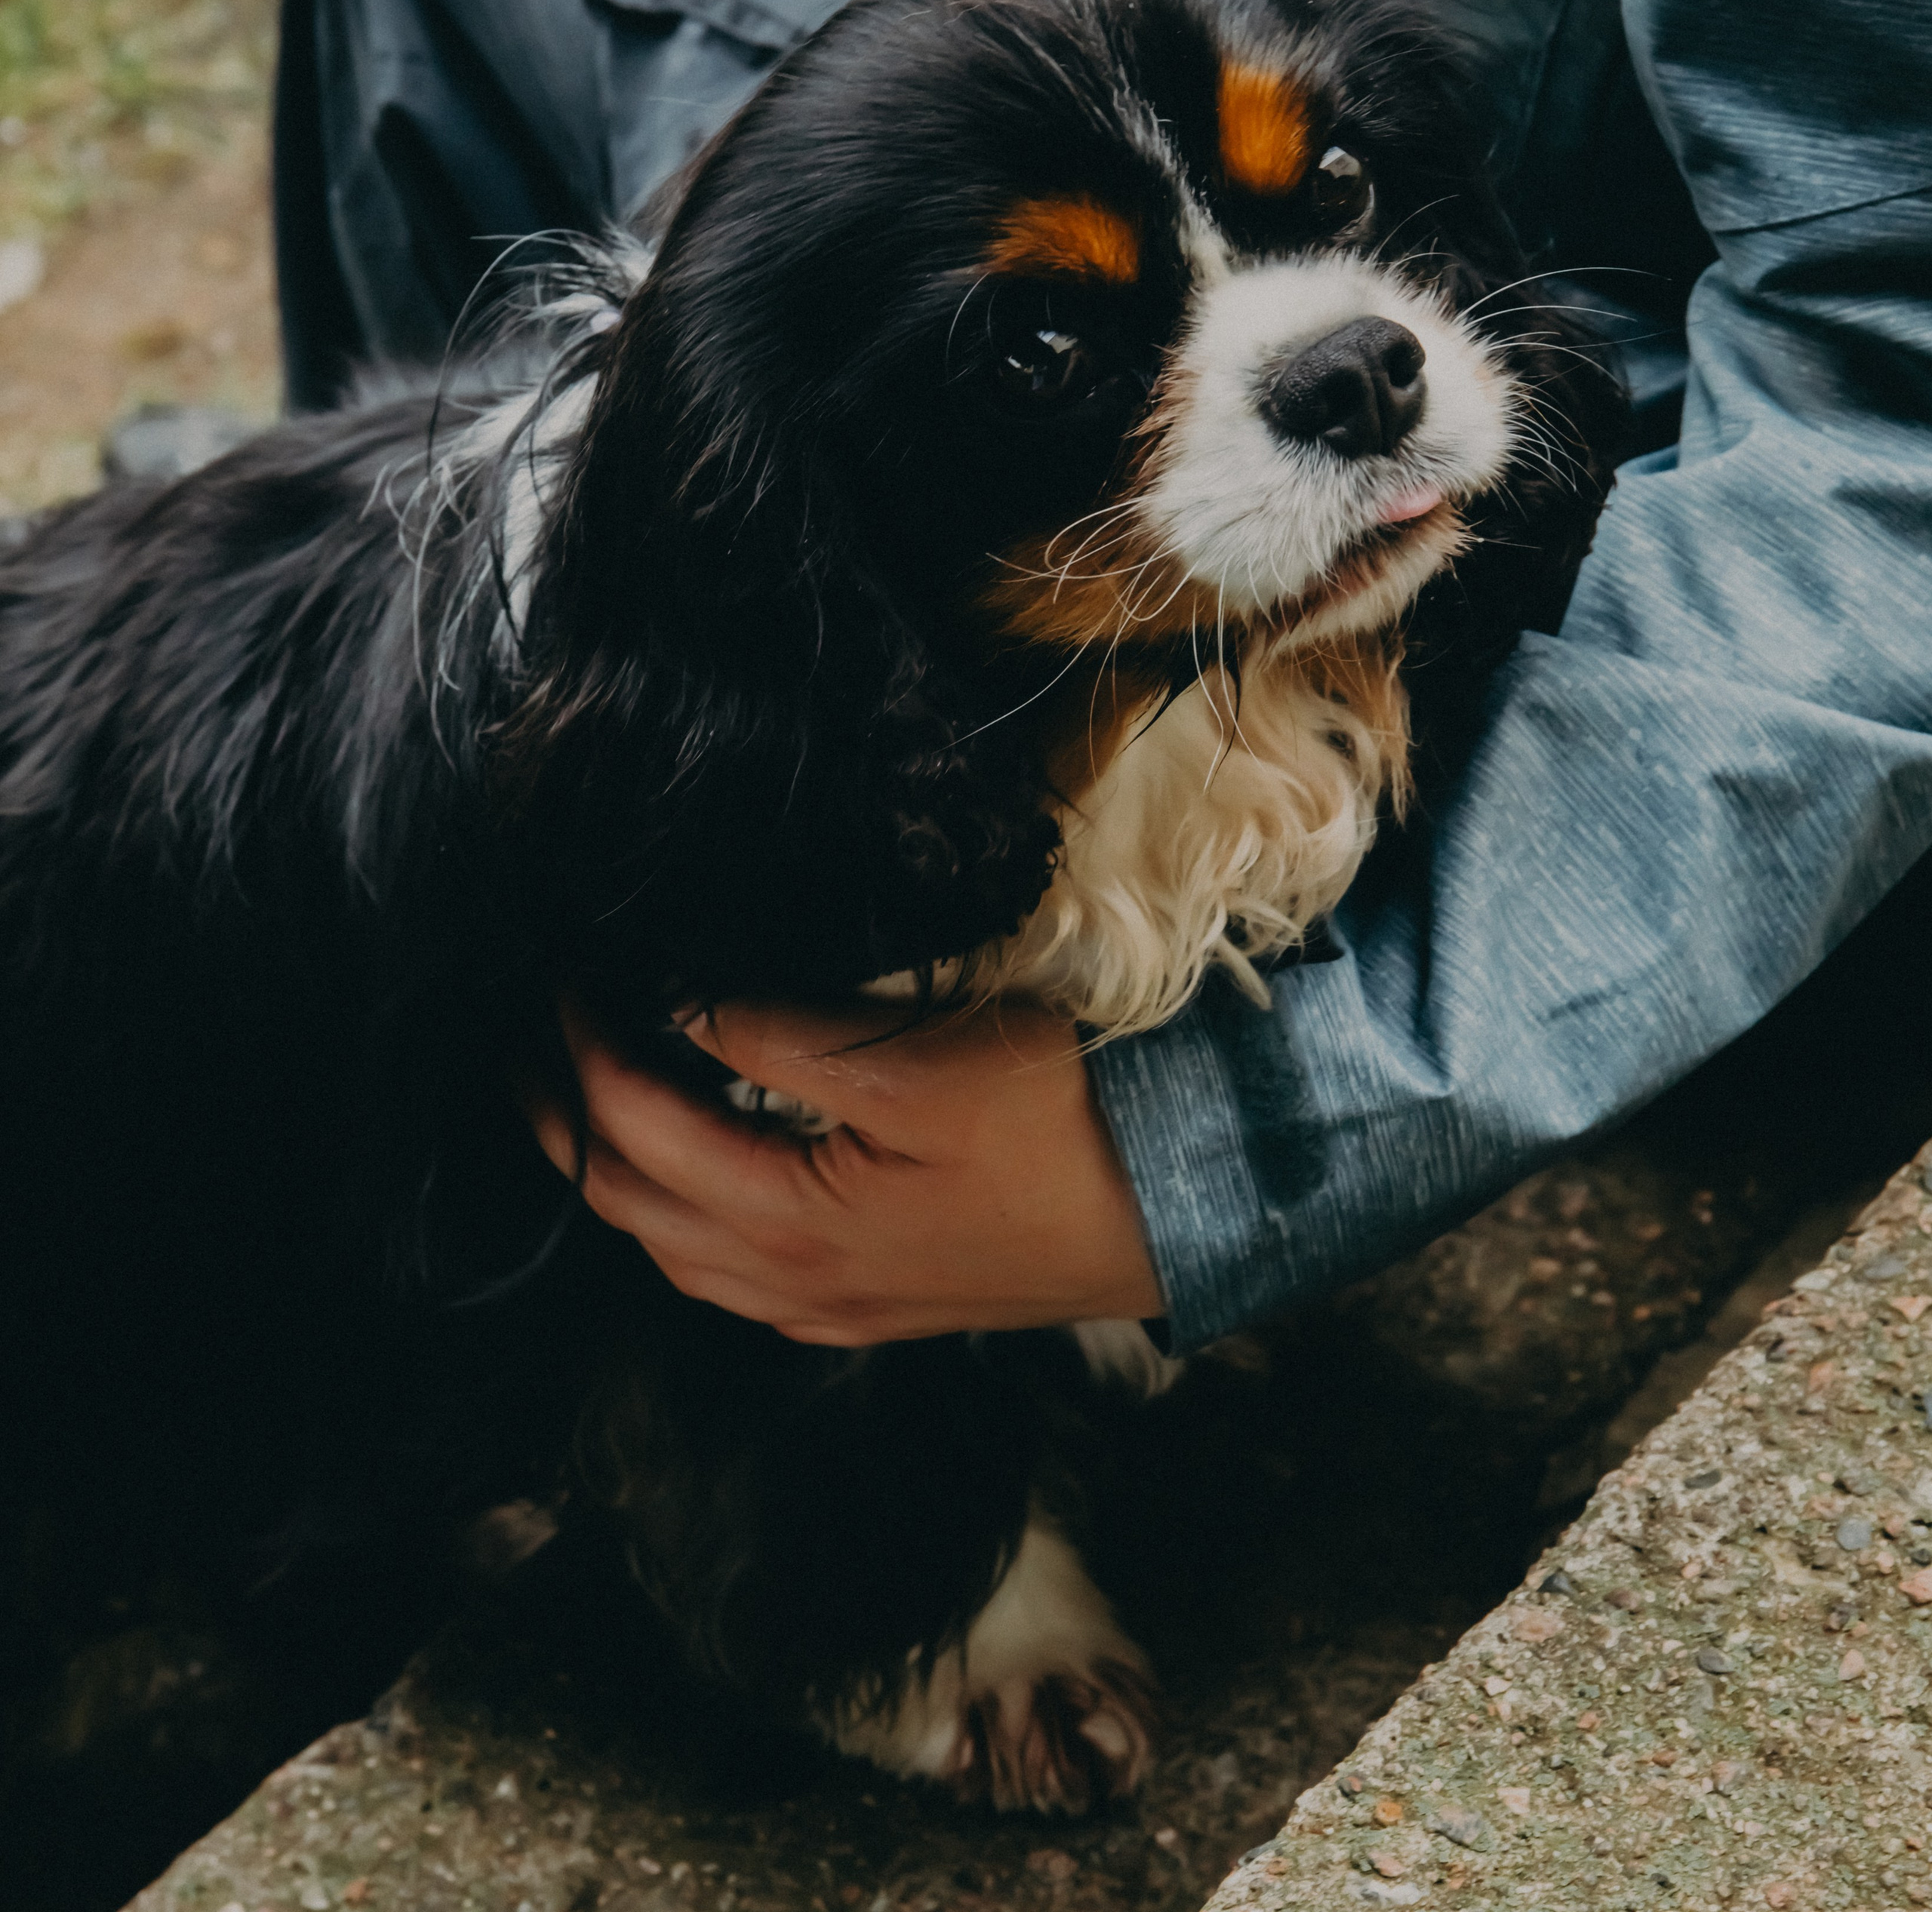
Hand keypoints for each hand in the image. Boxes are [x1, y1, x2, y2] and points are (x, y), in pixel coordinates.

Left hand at [528, 995, 1164, 1345]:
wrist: (1180, 1209)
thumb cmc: (1063, 1127)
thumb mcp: (918, 1064)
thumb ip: (781, 1040)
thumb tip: (674, 1007)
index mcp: (790, 1229)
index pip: (634, 1129)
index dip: (579, 1048)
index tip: (556, 974)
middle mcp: (789, 1290)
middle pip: (628, 1205)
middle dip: (563, 1120)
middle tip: (525, 1037)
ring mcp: (828, 1310)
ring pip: (671, 1250)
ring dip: (615, 1172)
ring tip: (585, 1095)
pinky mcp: (867, 1305)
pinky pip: (727, 1273)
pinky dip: (678, 1215)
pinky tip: (690, 1173)